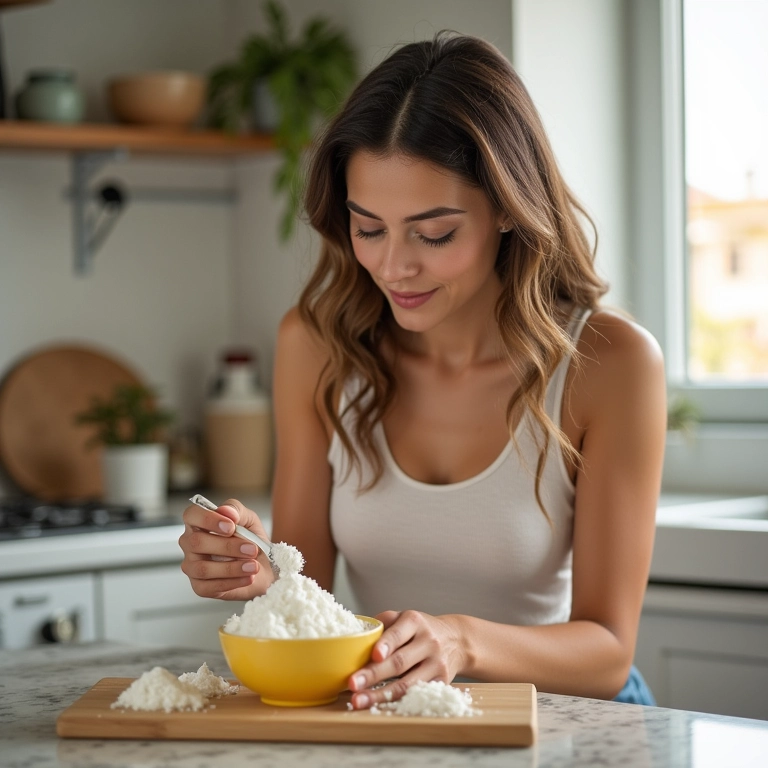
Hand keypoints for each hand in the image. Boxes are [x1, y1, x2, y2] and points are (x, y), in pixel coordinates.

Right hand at [179, 497, 272, 599]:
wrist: (265, 567)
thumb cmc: (251, 540)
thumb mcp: (249, 520)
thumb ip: (236, 510)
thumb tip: (225, 511)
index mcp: (199, 523)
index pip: (191, 515)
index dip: (208, 519)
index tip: (231, 526)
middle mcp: (190, 544)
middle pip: (197, 542)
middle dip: (228, 546)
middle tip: (252, 549)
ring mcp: (192, 566)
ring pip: (203, 568)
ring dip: (232, 568)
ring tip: (253, 566)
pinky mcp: (199, 587)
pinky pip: (209, 587)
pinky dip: (232, 582)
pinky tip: (248, 577)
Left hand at [347, 610, 466, 708]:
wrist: (456, 640)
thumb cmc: (420, 629)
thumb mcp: (403, 617)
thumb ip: (380, 624)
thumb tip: (352, 635)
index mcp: (415, 621)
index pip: (398, 634)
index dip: (386, 644)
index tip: (374, 655)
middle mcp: (428, 642)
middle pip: (399, 662)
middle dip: (374, 674)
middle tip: (352, 683)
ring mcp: (436, 664)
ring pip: (406, 684)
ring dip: (380, 695)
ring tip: (358, 700)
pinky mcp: (440, 682)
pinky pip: (414, 694)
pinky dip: (394, 702)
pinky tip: (378, 705)